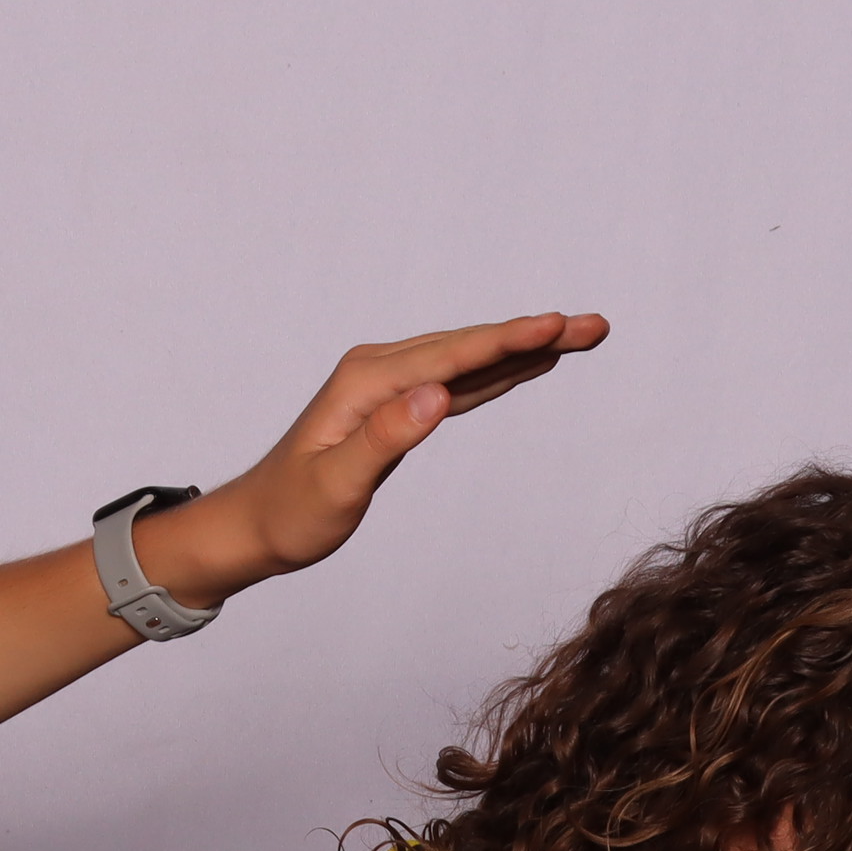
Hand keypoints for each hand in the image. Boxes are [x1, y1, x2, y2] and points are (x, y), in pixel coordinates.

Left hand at [132, 313, 611, 602]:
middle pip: (472, 345)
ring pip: (470, 358)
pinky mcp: (396, 404)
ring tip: (583, 335)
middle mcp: (379, 370)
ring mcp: (389, 384)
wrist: (254, 525)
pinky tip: (529, 362)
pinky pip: (460, 380)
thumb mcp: (336, 485)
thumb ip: (385, 439)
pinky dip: (498, 369)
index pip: (454, 355)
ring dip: (526, 347)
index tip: (559, 325)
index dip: (510, 340)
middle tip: (597, 326)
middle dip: (537, 334)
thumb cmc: (290, 513)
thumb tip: (436, 396)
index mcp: (369, 381)